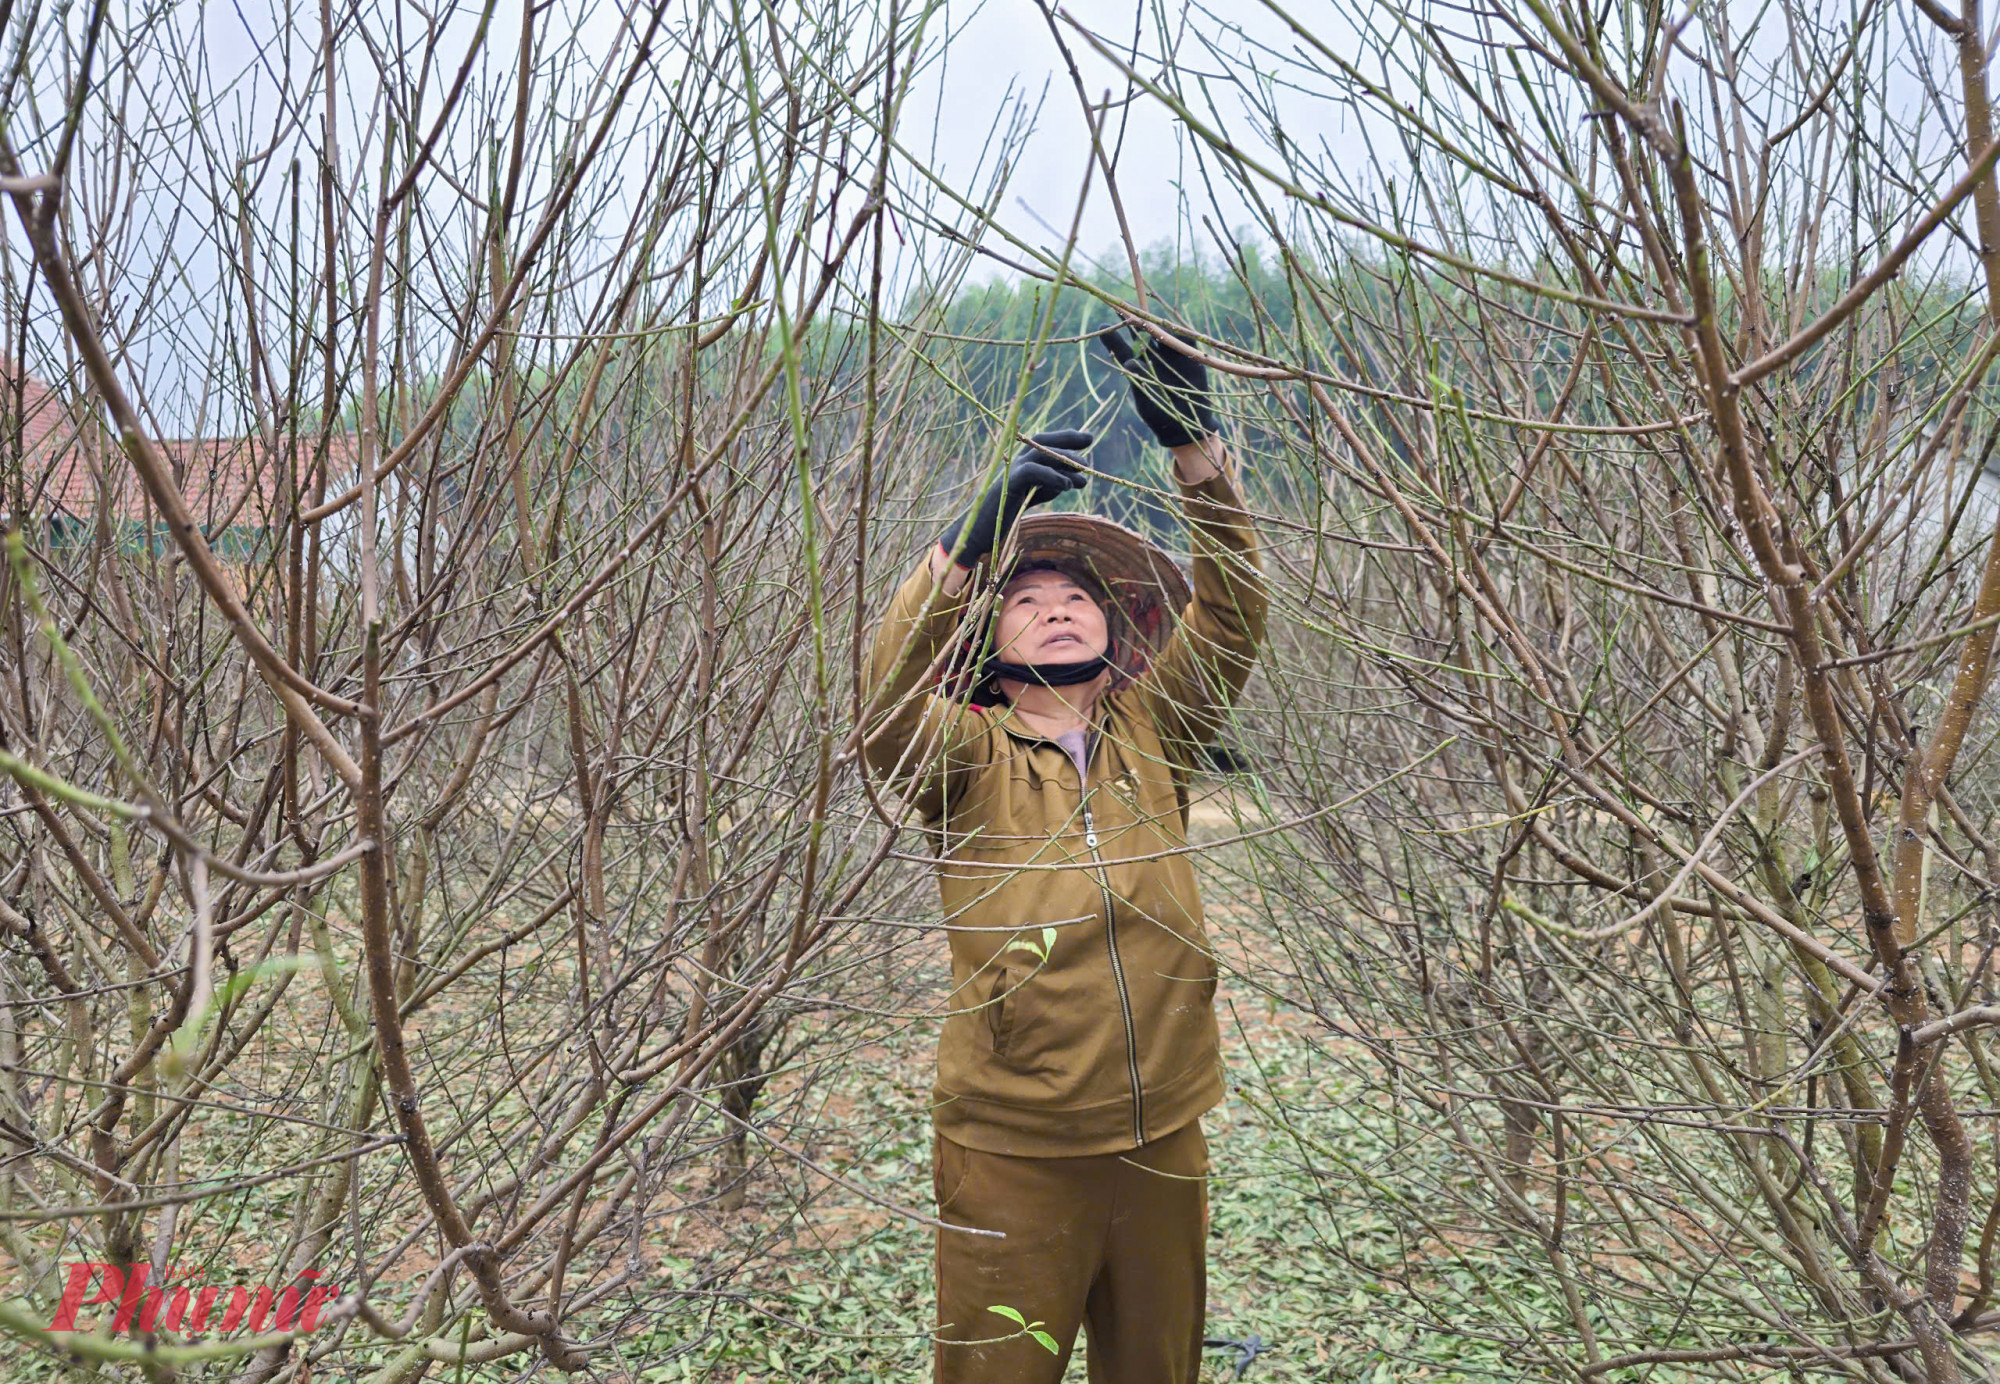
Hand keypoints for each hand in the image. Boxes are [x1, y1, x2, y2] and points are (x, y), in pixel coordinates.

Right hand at [937, 430, 1092, 570]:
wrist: (978, 532)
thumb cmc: (1003, 515)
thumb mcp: (1033, 497)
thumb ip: (1051, 486)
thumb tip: (1075, 480)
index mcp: (1021, 463)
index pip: (1044, 442)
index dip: (1066, 437)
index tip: (1088, 437)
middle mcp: (1015, 462)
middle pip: (1043, 441)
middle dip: (1068, 441)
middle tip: (1089, 449)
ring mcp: (1011, 471)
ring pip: (1040, 453)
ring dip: (1064, 460)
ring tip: (1083, 472)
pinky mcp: (1008, 484)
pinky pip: (1032, 471)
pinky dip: (1052, 475)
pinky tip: (1067, 485)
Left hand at [1100, 324, 1219, 448]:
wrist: (1188, 423)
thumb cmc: (1160, 414)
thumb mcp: (1145, 401)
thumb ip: (1137, 380)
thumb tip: (1130, 361)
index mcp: (1136, 366)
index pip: (1121, 348)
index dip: (1112, 337)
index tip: (1102, 325)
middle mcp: (1151, 356)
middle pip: (1140, 333)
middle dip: (1134, 320)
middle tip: (1125, 307)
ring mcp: (1170, 354)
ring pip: (1161, 333)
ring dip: (1155, 325)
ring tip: (1148, 320)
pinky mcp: (1189, 356)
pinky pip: (1184, 340)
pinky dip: (1179, 334)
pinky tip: (1173, 330)